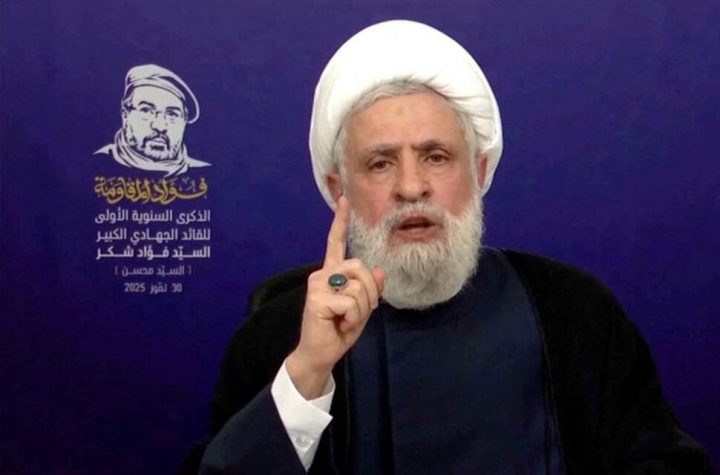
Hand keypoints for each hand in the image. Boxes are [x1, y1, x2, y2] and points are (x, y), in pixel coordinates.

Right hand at [286, 196, 383, 398]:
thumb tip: (378, 270)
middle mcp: (322, 274)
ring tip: (345, 320)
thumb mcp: (362, 308)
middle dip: (369, 293)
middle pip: (360, 267)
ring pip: (359, 286)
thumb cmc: (339, 330)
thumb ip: (370, 289)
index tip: (344, 199)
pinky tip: (338, 325)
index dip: (340, 221)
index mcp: (332, 273)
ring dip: (361, 309)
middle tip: (355, 313)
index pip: (336, 243)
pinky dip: (353, 318)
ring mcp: (317, 284)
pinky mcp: (316, 298)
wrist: (321, 354)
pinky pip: (351, 303)